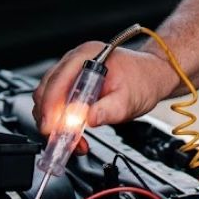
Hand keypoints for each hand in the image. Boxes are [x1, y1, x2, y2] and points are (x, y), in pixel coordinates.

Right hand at [32, 42, 177, 139]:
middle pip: (46, 91)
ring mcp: (72, 71)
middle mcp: (76, 60)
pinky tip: (74, 136)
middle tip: (59, 141)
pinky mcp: (73, 84)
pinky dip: (61, 122)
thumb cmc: (143, 80)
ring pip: (48, 100)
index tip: (51, 128)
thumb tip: (89, 119)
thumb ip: (109, 109)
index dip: (50, 107)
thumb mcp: (129, 99)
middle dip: (50, 119)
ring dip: (55, 124)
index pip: (57, 81)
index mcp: (88, 56)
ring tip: (72, 142)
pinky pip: (58, 104)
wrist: (152, 77)